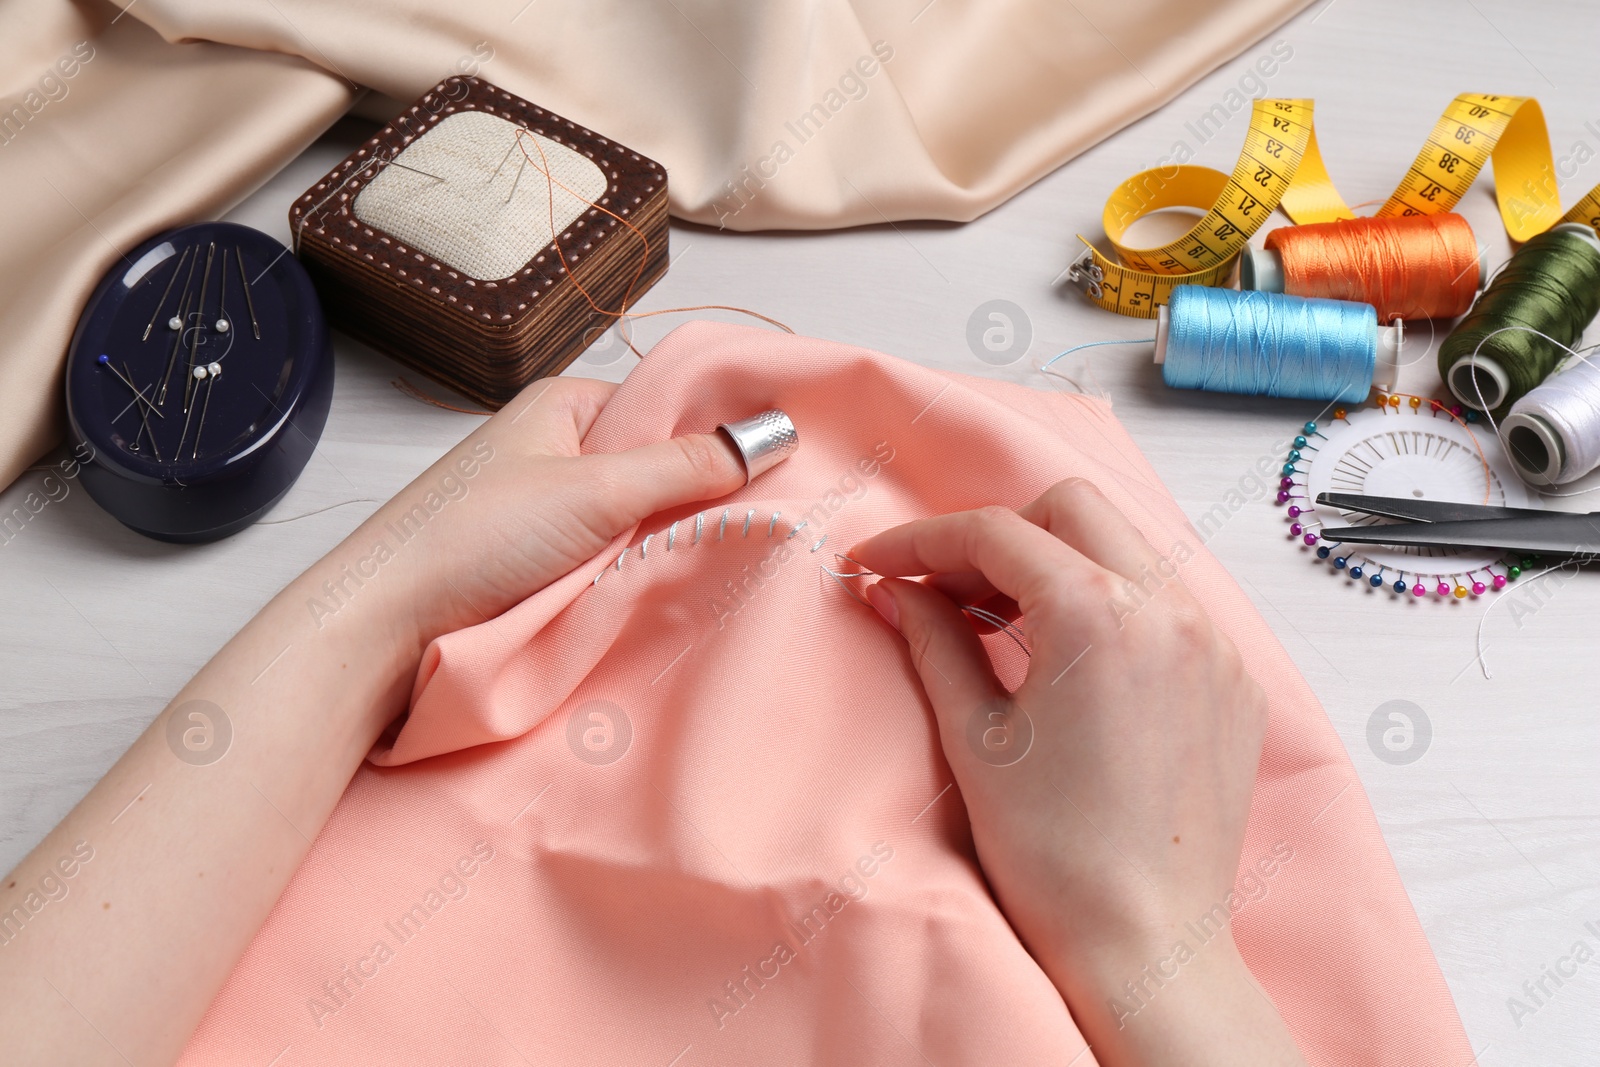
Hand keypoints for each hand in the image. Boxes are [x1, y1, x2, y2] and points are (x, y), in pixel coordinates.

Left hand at [321, 376, 749, 661]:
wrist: (386, 621)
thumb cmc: (477, 536)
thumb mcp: (598, 492)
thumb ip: (686, 466)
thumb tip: (772, 436)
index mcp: (561, 406)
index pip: (660, 410)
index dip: (707, 442)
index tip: (761, 478)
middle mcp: (549, 447)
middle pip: (649, 469)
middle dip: (681, 504)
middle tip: (726, 532)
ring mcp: (537, 507)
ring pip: (625, 523)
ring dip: (646, 550)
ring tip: (678, 569)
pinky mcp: (526, 561)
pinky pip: (596, 561)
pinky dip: (616, 579)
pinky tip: (635, 594)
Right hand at [850, 479, 1303, 1065]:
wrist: (1146, 944)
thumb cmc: (1057, 858)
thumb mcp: (975, 737)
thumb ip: (932, 639)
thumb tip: (893, 590)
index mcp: (1096, 614)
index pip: (993, 532)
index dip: (918, 541)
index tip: (875, 564)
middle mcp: (1168, 609)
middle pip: (1068, 509)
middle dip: (996, 534)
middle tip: (942, 589)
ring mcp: (1212, 642)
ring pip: (1125, 546)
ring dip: (1055, 562)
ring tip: (999, 621)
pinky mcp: (1233, 680)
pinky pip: (1166, 602)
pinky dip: (1110, 603)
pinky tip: (1068, 658)